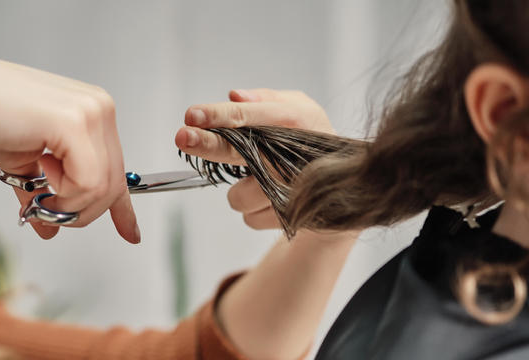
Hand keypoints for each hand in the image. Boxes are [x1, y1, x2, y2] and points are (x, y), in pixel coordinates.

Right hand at [0, 48, 138, 242]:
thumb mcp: (26, 164)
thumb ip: (46, 192)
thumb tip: (51, 228)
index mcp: (94, 113)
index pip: (119, 169)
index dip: (123, 208)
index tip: (130, 233)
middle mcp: (100, 108)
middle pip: (113, 185)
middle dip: (79, 211)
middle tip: (45, 209)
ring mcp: (91, 112)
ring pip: (102, 188)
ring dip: (66, 203)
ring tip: (37, 186)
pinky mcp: (75, 122)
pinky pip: (87, 182)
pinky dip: (62, 193)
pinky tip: (38, 168)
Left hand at [175, 88, 333, 229]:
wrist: (344, 191)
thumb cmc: (310, 139)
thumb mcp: (297, 108)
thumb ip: (266, 100)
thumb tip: (234, 96)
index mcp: (296, 120)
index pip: (248, 115)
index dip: (217, 115)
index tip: (191, 115)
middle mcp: (293, 156)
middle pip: (239, 151)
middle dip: (208, 144)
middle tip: (183, 137)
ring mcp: (293, 190)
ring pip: (238, 196)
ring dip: (240, 191)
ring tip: (262, 183)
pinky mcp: (291, 218)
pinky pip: (250, 218)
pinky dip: (254, 210)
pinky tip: (272, 199)